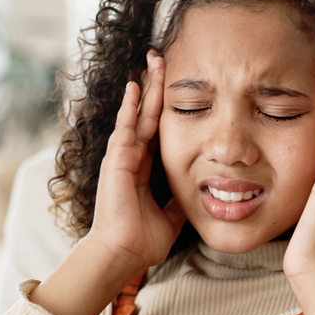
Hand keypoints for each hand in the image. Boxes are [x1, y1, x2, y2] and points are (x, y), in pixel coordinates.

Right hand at [86, 50, 186, 277]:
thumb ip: (178, 204)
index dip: (162, 108)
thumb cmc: (141, 242)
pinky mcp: (117, 161)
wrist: (123, 255)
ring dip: (145, 88)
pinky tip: (136, 86)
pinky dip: (131, 106)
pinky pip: (126, 127)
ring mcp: (121, 158)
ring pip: (136, 114)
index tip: (172, 87)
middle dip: (154, 88)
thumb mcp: (170, 218)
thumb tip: (197, 199)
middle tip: (161, 60)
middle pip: (145, 115)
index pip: (155, 130)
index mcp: (142, 170)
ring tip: (151, 62)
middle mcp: (130, 159)